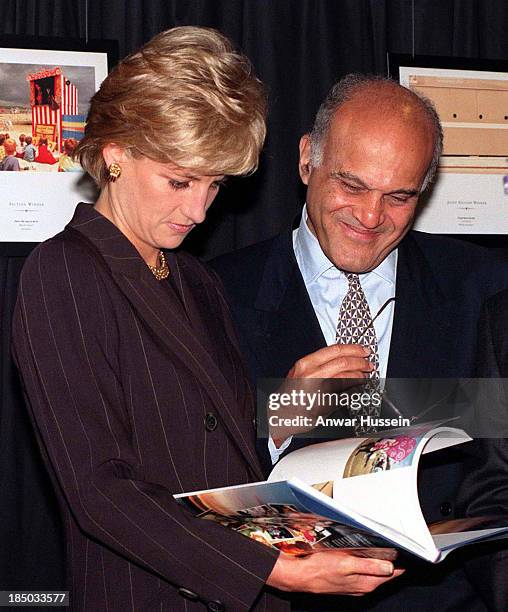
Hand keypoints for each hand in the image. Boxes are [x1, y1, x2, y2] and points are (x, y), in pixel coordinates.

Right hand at [266, 550, 403, 595]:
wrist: (301, 576)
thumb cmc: (320, 568)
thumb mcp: (346, 564)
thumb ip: (368, 566)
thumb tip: (389, 567)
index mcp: (366, 582)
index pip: (392, 573)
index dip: (401, 563)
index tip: (409, 552)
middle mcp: (363, 585)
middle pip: (385, 572)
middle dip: (393, 560)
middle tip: (399, 545)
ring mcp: (355, 584)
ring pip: (374, 572)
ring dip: (380, 561)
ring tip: (385, 547)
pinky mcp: (346, 581)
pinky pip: (363, 572)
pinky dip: (367, 563)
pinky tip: (363, 555)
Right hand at [269, 344, 372, 442]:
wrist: (281, 413)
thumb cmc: (291, 394)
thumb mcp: (301, 372)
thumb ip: (319, 364)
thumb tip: (342, 358)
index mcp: (306, 363)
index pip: (335, 350)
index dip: (353, 349)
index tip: (363, 351)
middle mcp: (312, 374)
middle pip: (344, 362)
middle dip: (360, 362)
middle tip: (368, 364)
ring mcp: (318, 390)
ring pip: (346, 378)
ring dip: (360, 376)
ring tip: (365, 376)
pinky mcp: (324, 405)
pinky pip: (345, 396)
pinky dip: (354, 391)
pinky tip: (357, 390)